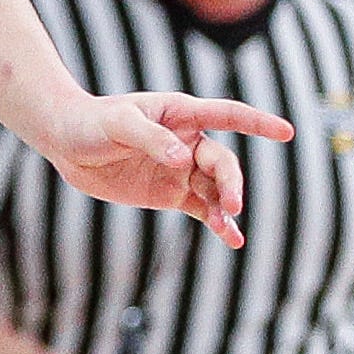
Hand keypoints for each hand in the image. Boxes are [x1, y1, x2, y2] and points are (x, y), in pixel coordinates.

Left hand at [38, 88, 292, 245]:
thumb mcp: (119, 123)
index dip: (257, 123)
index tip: (286, 132)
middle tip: (231, 204)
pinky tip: (231, 239)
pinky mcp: (170, 193)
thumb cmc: (93, 122)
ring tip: (230, 227)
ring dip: (225, 207)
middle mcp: (188, 140)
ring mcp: (181, 169)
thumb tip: (182, 158)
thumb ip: (151, 138)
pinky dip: (216, 223)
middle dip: (231, 183)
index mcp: (181, 114)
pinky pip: (201, 208)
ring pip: (215, 189)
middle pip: (222, 162)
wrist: (67, 142)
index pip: (228, 115)